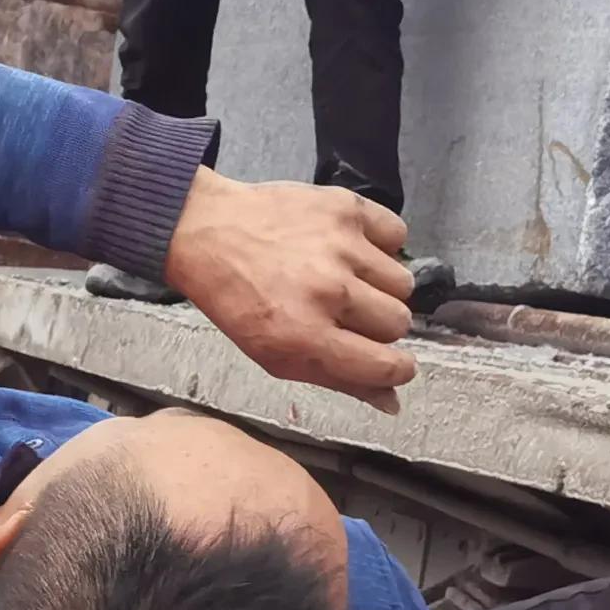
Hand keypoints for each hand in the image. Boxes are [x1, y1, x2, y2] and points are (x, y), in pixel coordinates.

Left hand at [161, 167, 416, 407]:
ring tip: (349, 278)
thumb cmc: (239, 300)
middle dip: (381, 325)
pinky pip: (398, 234)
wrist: (206, 230)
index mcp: (308, 336)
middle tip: (351, 313)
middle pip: (398, 322)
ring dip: (382, 286)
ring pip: (402, 282)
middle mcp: (330, 291)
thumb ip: (339, 380)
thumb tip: (392, 402)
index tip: (394, 363)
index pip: (387, 365)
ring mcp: (341, 246)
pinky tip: (355, 248)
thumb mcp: (276, 355)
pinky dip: (384, 244)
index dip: (398, 369)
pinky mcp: (346, 208)